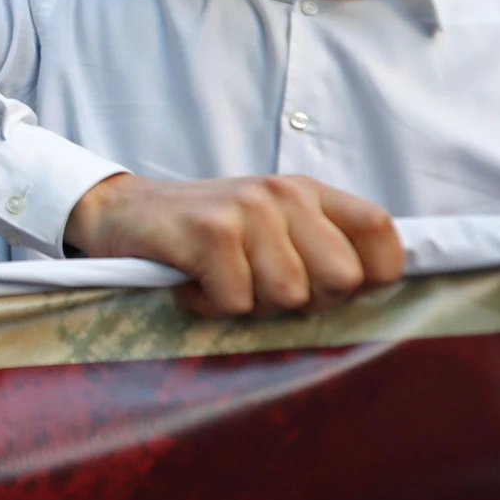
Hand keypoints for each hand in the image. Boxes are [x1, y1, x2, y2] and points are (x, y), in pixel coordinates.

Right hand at [63, 172, 403, 315]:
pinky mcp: (210, 231)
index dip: (375, 275)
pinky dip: (211, 306)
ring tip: (222, 283)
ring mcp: (247, 209)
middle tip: (262, 288)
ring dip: (250, 305)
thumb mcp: (269, 229)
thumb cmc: (203, 235)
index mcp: (307, 193)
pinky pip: (238, 301)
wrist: (119, 212)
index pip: (380, 231)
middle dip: (305, 302)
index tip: (338, 294)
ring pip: (289, 296)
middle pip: (342, 278)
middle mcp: (284, 194)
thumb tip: (368, 293)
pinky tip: (193, 284)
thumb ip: (318, 249)